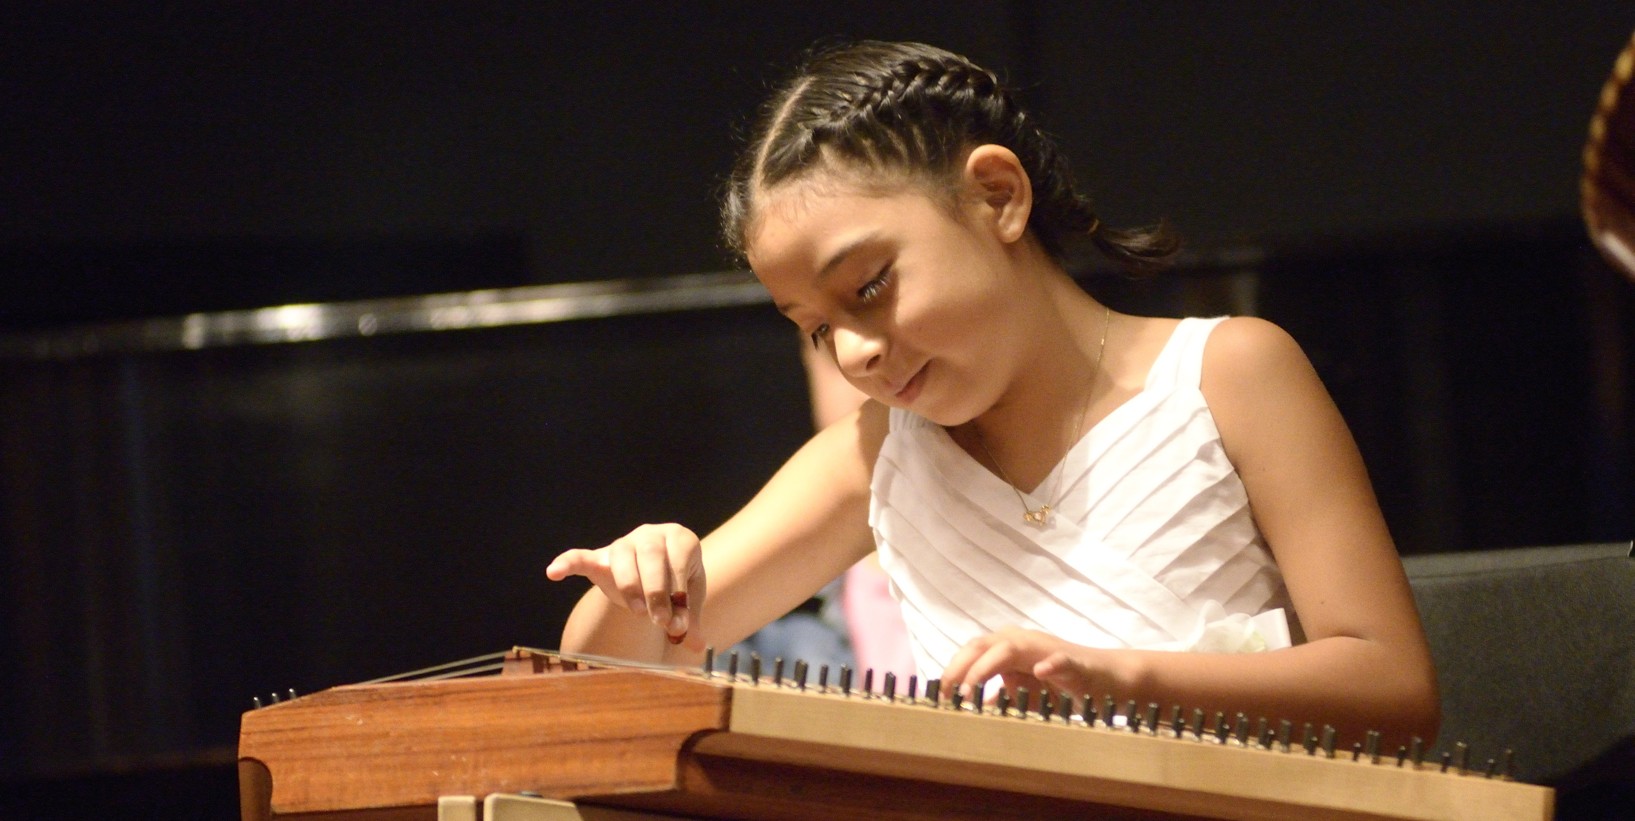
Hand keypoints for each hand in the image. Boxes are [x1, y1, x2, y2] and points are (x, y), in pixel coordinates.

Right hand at [546, 523, 706, 649]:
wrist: (654, 573)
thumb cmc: (676, 583)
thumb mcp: (689, 598)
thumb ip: (691, 618)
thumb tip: (696, 646)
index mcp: (679, 539)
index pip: (679, 560)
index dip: (679, 592)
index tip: (678, 622)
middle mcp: (651, 534)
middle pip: (650, 555)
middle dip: (656, 591)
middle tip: (659, 621)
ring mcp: (624, 543)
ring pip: (621, 557)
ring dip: (630, 586)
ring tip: (638, 613)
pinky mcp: (600, 556)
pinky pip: (580, 556)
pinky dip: (567, 563)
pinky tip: (553, 573)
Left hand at [942, 627, 1136, 703]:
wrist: (1109, 681)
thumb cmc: (1063, 686)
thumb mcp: (1025, 695)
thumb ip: (1001, 699)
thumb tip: (969, 710)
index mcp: (1010, 648)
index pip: (972, 652)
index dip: (953, 670)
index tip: (937, 695)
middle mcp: (1024, 643)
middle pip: (983, 644)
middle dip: (961, 666)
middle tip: (947, 693)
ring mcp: (1048, 650)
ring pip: (1012, 647)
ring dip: (987, 666)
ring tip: (970, 687)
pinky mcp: (1075, 663)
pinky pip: (1061, 660)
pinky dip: (1052, 664)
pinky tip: (1041, 671)